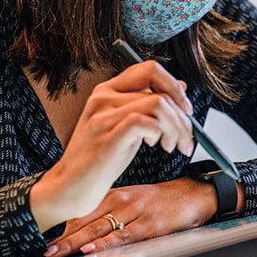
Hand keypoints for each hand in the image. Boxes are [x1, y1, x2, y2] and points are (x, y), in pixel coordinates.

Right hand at [30, 61, 195, 231]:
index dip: (174, 86)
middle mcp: (103, 98)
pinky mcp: (107, 138)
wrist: (70, 186)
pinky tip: (155, 145)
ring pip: (157, 104)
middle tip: (184, 139)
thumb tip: (179, 87)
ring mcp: (103, 116)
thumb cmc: (99, 159)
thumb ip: (146, 105)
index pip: (149, 69)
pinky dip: (158, 133)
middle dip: (182, 117)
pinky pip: (144, 122)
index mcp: (107, 90)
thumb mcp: (125, 125)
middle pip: (159, 91)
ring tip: (170, 146)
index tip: (185, 108)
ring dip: (175, 127)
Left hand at [43, 177, 217, 256]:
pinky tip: (90, 250)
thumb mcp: (133, 198)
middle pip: (85, 220)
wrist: (194, 194)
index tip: (42, 233)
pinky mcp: (148, 226)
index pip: (82, 209)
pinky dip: (105, 244)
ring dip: (75, 242)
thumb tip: (83, 227)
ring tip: (57, 252)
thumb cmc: (162, 199)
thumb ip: (109, 209)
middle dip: (62, 236)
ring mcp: (134, 213)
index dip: (61, 223)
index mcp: (115, 194)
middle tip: (44, 247)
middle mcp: (121, 201)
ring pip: (99, 228)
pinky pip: (122, 236)